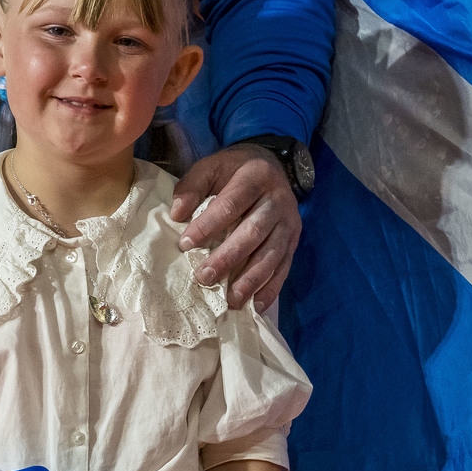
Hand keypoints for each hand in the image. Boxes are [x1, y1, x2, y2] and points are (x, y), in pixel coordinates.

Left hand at [171, 144, 299, 310]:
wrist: (272, 165)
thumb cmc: (235, 170)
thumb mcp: (212, 166)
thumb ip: (193, 185)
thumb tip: (177, 214)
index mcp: (256, 176)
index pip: (231, 204)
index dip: (208, 225)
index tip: (185, 244)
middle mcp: (278, 200)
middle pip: (253, 232)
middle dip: (228, 257)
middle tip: (204, 277)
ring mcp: (289, 222)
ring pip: (272, 253)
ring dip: (251, 279)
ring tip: (231, 300)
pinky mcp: (294, 240)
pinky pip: (284, 266)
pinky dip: (271, 288)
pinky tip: (256, 305)